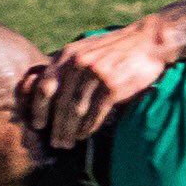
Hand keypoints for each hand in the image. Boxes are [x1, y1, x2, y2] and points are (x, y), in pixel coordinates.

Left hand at [18, 18, 170, 148]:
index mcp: (67, 55)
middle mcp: (78, 63)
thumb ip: (67, 65)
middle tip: (55, 142)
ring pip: (76, 110)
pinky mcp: (112, 86)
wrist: (147, 42)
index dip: (38, 108)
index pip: (44, 86)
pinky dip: (88, 127)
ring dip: (70, 131)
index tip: (38, 124)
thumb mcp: (85, 49)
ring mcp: (95, 74)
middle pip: (60, 103)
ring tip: (68, 143)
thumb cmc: (113, 50)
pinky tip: (85, 135)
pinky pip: (95, 112)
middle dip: (56, 126)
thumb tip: (46, 91)